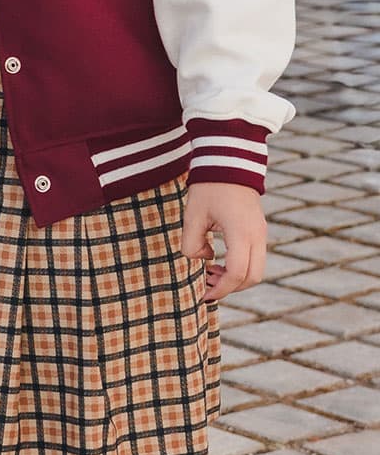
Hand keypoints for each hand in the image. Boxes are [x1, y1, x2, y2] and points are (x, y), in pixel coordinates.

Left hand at [182, 181, 265, 301]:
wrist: (229, 160)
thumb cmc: (208, 187)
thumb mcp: (193, 215)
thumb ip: (192, 244)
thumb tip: (205, 260)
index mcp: (241, 233)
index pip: (235, 274)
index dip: (219, 289)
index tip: (203, 294)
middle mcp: (257, 235)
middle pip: (252, 277)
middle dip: (231, 288)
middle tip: (207, 285)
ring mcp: (261, 232)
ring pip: (257, 270)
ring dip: (236, 278)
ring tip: (210, 271)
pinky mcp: (259, 229)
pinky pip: (256, 258)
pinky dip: (241, 266)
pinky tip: (219, 260)